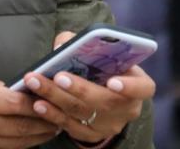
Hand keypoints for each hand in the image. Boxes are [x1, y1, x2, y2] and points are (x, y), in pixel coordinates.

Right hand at [0, 78, 59, 148]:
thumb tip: (11, 93)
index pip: (13, 101)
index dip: (35, 102)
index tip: (50, 97)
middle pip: (19, 125)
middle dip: (44, 123)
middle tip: (60, 117)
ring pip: (15, 141)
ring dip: (37, 137)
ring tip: (52, 130)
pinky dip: (19, 145)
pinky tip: (29, 141)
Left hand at [17, 31, 154, 143]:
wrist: (103, 93)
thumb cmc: (104, 67)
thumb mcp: (103, 53)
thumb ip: (84, 43)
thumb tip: (63, 44)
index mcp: (139, 85)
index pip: (142, 88)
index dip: (129, 86)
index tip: (111, 81)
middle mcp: (128, 108)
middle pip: (105, 102)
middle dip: (79, 89)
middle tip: (58, 77)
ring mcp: (110, 125)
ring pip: (83, 114)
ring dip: (56, 98)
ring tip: (37, 85)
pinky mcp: (92, 135)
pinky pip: (71, 127)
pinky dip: (52, 115)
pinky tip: (38, 104)